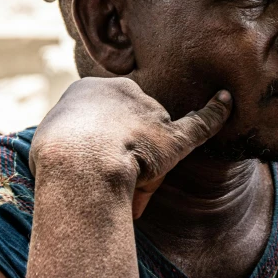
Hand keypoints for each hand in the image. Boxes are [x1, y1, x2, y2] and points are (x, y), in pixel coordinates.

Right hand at [30, 77, 231, 217]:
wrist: (78, 164)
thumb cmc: (55, 162)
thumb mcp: (50, 148)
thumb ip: (69, 150)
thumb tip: (74, 168)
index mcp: (88, 91)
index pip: (100, 117)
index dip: (95, 145)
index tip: (87, 164)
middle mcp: (122, 92)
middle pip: (128, 126)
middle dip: (119, 154)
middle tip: (100, 180)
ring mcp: (150, 112)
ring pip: (151, 141)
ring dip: (142, 167)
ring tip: (121, 187)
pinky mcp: (173, 135)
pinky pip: (200, 122)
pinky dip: (216, 113)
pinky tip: (227, 101)